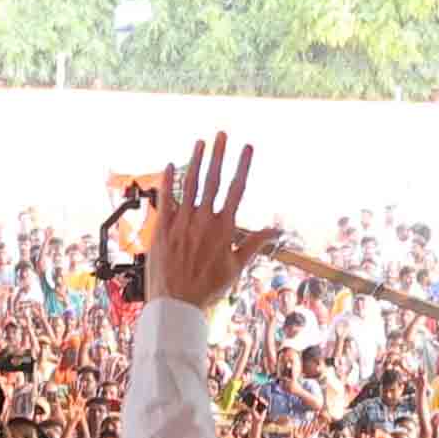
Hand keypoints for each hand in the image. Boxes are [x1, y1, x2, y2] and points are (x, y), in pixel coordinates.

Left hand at [129, 137, 276, 313]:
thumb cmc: (208, 287)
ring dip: (195, 161)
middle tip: (222, 134)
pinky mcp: (162, 229)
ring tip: (200, 142)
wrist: (177, 303)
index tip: (247, 148)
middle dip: (218, 155)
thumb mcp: (236, 266)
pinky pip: (165, 200)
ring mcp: (181, 223)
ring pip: (189, 185)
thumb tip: (276, 230)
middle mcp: (203, 220)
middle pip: (212, 180)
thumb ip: (254, 243)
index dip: (242, 166)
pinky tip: (170, 164)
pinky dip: (167, 181)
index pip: (236, 189)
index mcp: (224, 227)